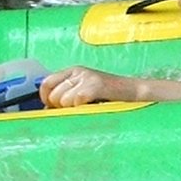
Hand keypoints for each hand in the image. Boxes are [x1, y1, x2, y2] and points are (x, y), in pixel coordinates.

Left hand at [40, 67, 180, 107]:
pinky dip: (82, 109)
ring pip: (63, 101)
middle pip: (53, 95)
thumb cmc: (109, 96)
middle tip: (77, 109)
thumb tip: (47, 109)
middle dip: (61, 107)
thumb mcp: (85, 90)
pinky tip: (92, 107)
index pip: (46, 83)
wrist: (135, 93)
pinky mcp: (95, 85)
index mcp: (73, 71)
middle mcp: (78, 72)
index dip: (46, 98)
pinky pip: (76, 102)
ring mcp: (87, 78)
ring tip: (87, 108)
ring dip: (72, 109)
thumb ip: (67, 95)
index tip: (53, 108)